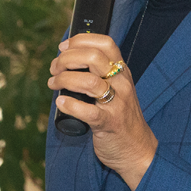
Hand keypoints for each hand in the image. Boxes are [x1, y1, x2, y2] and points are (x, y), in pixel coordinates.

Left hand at [48, 34, 157, 190]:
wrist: (138, 150)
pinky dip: (69, 104)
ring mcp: (116, 104)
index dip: (80, 40)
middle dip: (67, 59)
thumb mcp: (116, 89)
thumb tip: (66, 61)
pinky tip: (61, 102)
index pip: (105, 43)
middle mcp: (121, 84)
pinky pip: (87, 111)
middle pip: (94, 57)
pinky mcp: (108, 124)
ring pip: (89, 82)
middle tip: (55, 68)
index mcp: (121, 72)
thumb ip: (99, 74)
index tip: (63, 47)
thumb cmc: (120, 117)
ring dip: (64, 79)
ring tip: (53, 84)